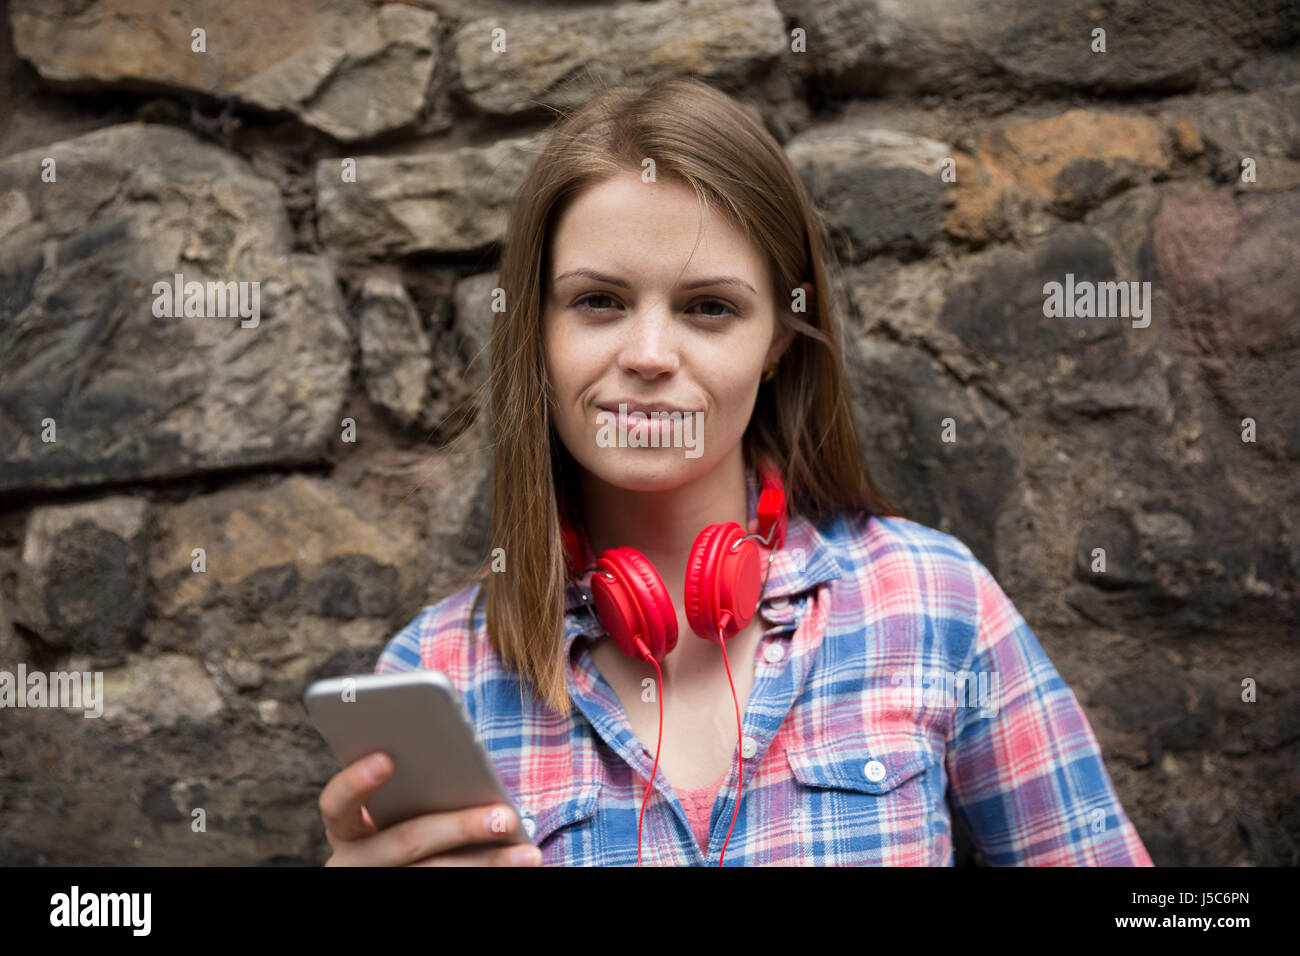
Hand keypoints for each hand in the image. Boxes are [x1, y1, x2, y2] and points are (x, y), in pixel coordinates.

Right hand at [318, 751, 543, 865]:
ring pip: (435, 873)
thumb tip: (454, 749)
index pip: (336, 804)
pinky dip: (487, 873)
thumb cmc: (401, 816)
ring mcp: (382, 881)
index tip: (387, 758)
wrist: (390, 868)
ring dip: (489, 862)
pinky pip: (448, 886)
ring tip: (530, 853)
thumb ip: (410, 780)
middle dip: (460, 826)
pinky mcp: (406, 895)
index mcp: (345, 827)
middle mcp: (355, 861)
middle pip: (406, 842)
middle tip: (505, 816)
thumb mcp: (393, 802)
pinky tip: (521, 864)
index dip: (356, 782)